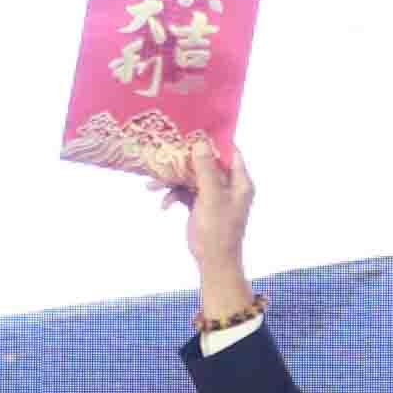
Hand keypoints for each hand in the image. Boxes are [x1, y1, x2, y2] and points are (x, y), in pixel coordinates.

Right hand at [177, 137, 255, 313]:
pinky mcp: (200, 205)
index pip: (230, 153)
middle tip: (164, 155)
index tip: (193, 130)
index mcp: (240, 182)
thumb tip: (200, 143)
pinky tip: (164, 205)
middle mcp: (228, 186)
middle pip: (205, 163)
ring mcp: (213, 195)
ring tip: (152, 185)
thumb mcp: (212, 197)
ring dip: (172, 181)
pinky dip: (173, 196)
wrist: (213, 262)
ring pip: (191, 178)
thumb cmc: (218, 231)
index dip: (214, 141)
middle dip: (183, 162)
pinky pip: (185, 192)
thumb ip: (206, 169)